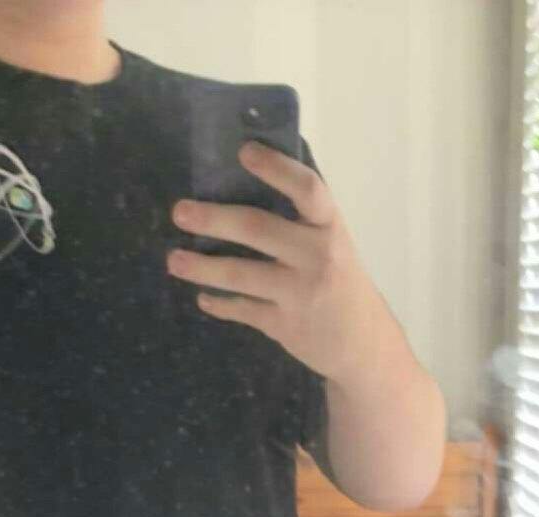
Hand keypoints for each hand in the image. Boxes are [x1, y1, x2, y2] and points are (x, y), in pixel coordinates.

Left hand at [168, 144, 389, 386]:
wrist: (363, 344)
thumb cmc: (339, 278)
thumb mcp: (332, 241)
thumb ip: (301, 215)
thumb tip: (252, 168)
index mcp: (329, 226)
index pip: (306, 189)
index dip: (276, 168)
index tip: (244, 151)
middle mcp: (316, 256)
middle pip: (258, 229)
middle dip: (215, 219)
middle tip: (180, 212)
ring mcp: (299, 294)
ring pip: (241, 276)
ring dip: (202, 268)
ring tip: (174, 261)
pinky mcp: (285, 326)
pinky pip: (243, 311)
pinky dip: (219, 304)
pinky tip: (203, 297)